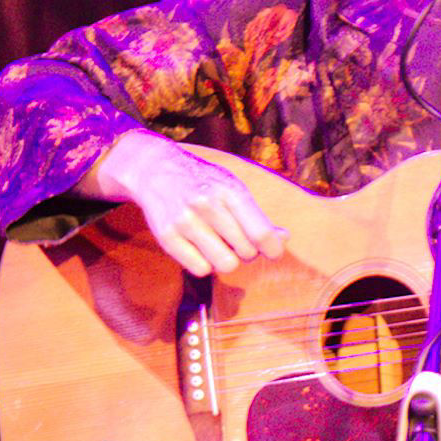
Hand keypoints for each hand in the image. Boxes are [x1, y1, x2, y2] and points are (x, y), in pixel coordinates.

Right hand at [79, 130, 286, 276]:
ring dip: (227, 260)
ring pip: (226, 265)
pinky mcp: (166, 237)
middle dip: (248, 251)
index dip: (273, 249)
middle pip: (246, 252)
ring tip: (219, 244)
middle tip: (237, 239)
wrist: (156, 170)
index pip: (261, 233)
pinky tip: (200, 248)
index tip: (272, 251)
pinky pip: (201, 270)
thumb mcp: (233, 189)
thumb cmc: (205, 184)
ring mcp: (184, 221)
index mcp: (229, 190)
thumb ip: (258, 216)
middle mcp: (206, 205)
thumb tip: (284, 238)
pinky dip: (205, 264)